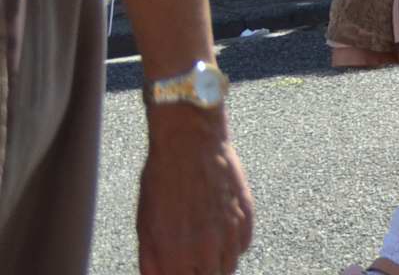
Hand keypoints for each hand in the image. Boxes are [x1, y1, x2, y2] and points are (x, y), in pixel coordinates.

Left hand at [137, 111, 252, 274]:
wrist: (190, 144)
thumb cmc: (161, 182)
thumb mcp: (144, 227)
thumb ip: (152, 263)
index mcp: (174, 256)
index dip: (179, 273)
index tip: (178, 266)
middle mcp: (205, 249)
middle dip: (200, 271)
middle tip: (190, 259)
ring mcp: (229, 233)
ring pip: (228, 267)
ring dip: (217, 263)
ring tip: (204, 248)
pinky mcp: (246, 216)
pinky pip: (243, 245)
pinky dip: (233, 244)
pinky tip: (220, 229)